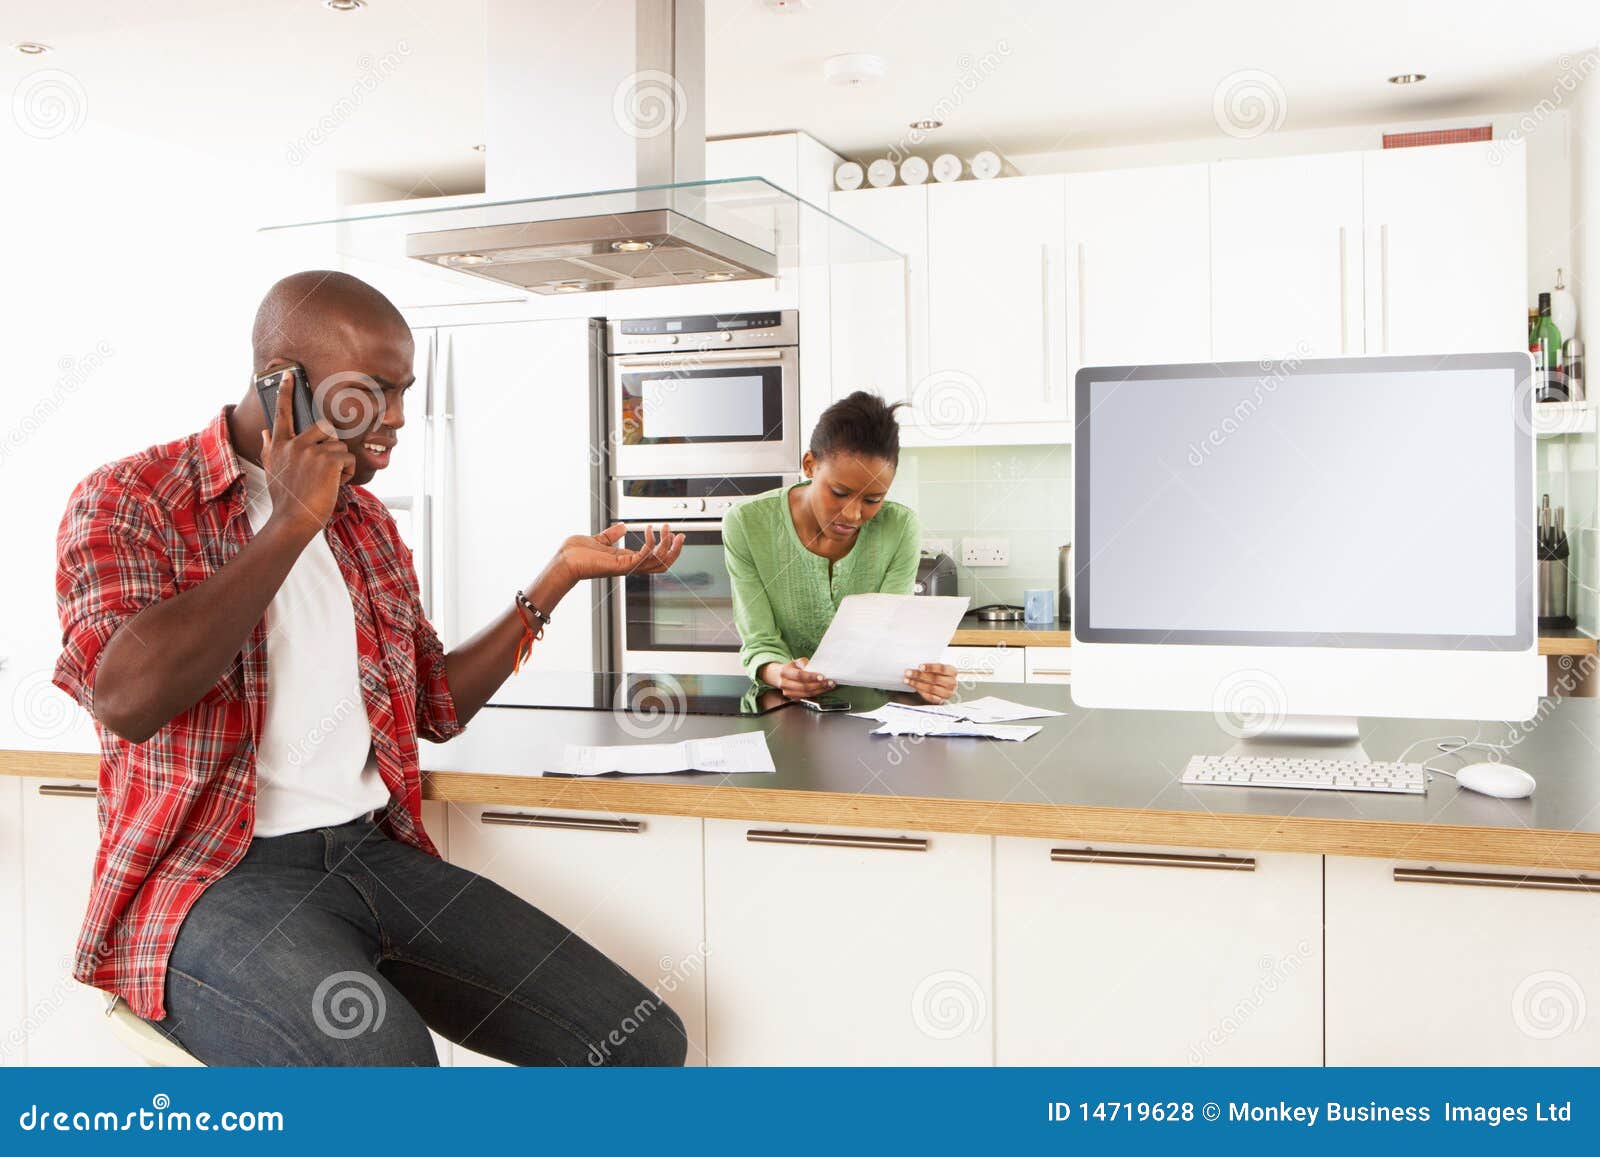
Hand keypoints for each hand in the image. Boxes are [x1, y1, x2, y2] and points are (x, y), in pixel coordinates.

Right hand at [261, 370, 354, 542]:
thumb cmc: (286, 498)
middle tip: (327, 464)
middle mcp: (294, 444)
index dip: (285, 392)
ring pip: (339, 444)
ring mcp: (311, 451)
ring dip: (340, 462)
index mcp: (280, 445)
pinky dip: (347, 473)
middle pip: (324, 426)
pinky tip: (335, 485)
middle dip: (332, 443)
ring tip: (329, 480)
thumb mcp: (272, 470)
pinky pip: (348, 458)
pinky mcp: (328, 460)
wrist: (292, 520)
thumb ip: (270, 448)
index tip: (289, 375)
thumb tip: (265, 432)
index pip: (282, 413)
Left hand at [554, 523, 684, 585]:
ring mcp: (627, 567)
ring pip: (658, 562)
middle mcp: (629, 566)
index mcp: (626, 560)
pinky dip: (651, 543)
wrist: (564, 561)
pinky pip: (644, 557)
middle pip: (662, 565)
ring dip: (667, 546)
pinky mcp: (621, 565)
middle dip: (675, 550)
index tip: (670, 533)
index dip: (666, 548)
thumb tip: (622, 527)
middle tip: (680, 534)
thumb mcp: (599, 540)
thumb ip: (612, 535)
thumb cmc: (576, 554)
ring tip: (667, 529)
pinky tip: (650, 530)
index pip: (654, 559)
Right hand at [759, 657, 834, 698]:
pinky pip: (806, 697)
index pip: (799, 675)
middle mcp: (784, 683)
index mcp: (784, 672)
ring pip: (806, 693)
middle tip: (829, 682)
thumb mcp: (795, 662)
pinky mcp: (792, 698)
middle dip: (818, 685)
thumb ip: (803, 662)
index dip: (811, 676)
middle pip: (803, 686)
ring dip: (820, 690)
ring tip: (829, 686)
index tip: (822, 676)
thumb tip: (813, 665)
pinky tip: (823, 689)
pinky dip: (816, 693)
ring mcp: (788, 692)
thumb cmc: (790, 668)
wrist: (778, 676)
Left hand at [905, 662, 957, 703]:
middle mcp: (952, 683)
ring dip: (917, 684)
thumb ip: (930, 666)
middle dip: (920, 675)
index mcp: (952, 672)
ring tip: (907, 680)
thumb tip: (916, 664)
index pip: (942, 668)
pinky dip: (920, 691)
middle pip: (935, 679)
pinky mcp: (941, 700)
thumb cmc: (939, 674)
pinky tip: (913, 686)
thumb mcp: (938, 668)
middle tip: (908, 672)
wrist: (944, 686)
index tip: (920, 666)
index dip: (931, 667)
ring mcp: (947, 693)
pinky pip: (929, 696)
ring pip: (931, 688)